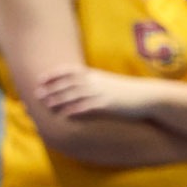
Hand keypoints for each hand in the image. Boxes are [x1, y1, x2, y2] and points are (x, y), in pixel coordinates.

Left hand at [33, 67, 153, 119]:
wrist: (149, 97)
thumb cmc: (129, 92)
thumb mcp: (110, 83)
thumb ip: (94, 83)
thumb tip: (81, 87)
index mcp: (95, 75)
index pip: (69, 71)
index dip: (53, 74)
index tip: (40, 79)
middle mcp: (96, 82)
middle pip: (68, 83)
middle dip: (52, 89)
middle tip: (38, 95)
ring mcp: (101, 93)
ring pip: (74, 95)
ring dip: (59, 100)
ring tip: (47, 106)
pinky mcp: (107, 105)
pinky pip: (87, 107)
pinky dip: (74, 110)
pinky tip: (65, 115)